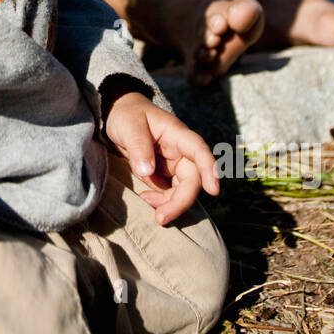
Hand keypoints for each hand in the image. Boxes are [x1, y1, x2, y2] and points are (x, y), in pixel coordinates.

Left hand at [104, 92, 219, 225]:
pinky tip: (145, 198)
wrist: (119, 116)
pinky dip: (161, 201)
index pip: (198, 150)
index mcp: (177, 134)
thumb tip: (147, 172)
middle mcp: (181, 151)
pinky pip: (170, 193)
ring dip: (170, 204)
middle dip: (180, 201)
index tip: (214, 190)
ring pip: (183, 190)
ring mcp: (174, 165)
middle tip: (161, 218)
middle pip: (192, 179)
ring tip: (147, 204)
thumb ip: (138, 146)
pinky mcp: (165, 175)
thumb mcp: (129, 126)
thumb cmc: (127, 115)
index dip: (209, 169)